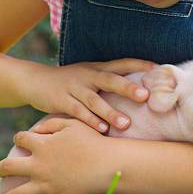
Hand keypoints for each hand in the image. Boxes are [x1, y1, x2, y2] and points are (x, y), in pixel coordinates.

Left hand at [0, 119, 118, 193]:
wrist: (111, 165)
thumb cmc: (95, 142)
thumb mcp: (73, 124)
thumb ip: (52, 123)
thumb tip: (36, 129)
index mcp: (42, 145)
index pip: (19, 139)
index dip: (19, 139)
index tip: (22, 143)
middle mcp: (38, 166)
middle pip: (6, 167)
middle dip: (1, 169)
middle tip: (3, 170)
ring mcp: (45, 186)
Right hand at [19, 58, 157, 132]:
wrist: (35, 81)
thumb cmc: (71, 82)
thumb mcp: (90, 75)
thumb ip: (110, 81)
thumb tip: (140, 91)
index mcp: (98, 68)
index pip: (122, 63)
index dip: (139, 65)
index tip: (158, 69)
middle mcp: (88, 75)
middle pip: (110, 79)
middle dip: (127, 88)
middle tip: (145, 96)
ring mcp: (74, 87)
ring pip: (94, 100)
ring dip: (110, 112)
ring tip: (126, 124)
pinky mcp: (61, 101)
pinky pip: (77, 112)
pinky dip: (90, 121)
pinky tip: (102, 130)